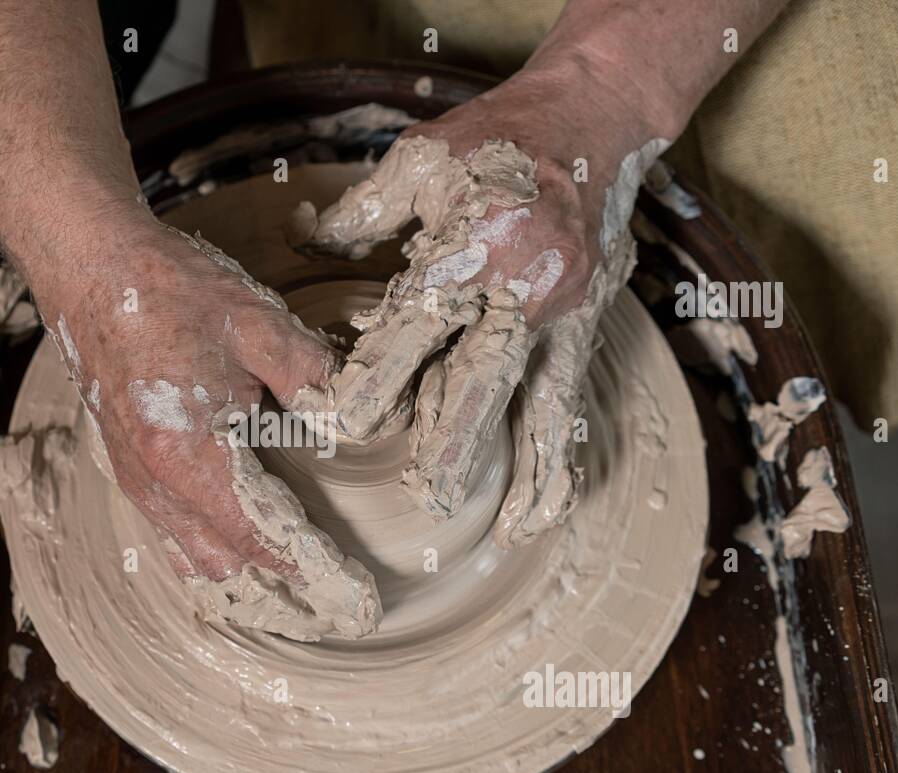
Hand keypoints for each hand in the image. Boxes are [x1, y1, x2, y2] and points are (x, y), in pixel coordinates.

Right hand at [34, 211, 378, 638]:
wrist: (90, 268)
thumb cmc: (167, 291)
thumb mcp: (255, 323)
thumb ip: (309, 373)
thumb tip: (348, 411)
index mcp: (187, 453)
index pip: (254, 534)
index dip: (300, 561)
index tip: (341, 582)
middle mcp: (154, 480)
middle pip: (221, 560)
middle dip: (272, 569)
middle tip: (322, 567)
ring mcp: (134, 476)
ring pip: (189, 552)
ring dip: (237, 558)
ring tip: (285, 553)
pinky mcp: (127, 463)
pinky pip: (168, 527)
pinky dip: (204, 539)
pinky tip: (235, 522)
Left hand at [289, 63, 657, 545]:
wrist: (596, 117)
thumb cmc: (494, 139)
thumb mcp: (419, 161)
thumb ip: (360, 213)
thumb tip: (301, 239)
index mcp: (471, 245)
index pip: (414, 326)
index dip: (376, 375)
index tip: (341, 423)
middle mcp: (521, 287)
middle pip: (481, 376)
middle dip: (454, 440)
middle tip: (427, 498)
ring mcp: (562, 312)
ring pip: (537, 400)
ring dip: (519, 467)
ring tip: (502, 529)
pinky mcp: (586, 327)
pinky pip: (572, 401)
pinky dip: (561, 457)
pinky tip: (546, 507)